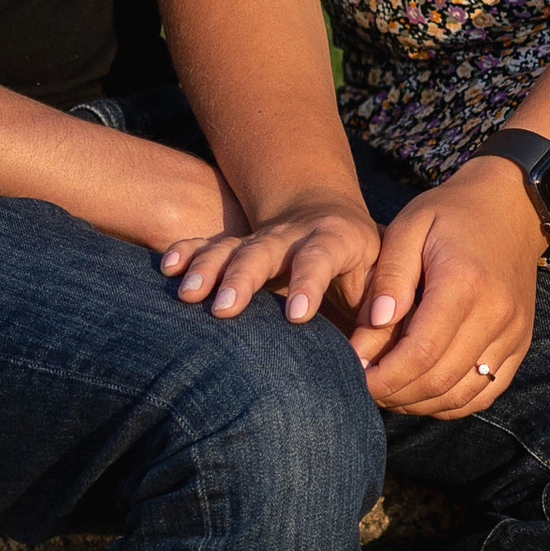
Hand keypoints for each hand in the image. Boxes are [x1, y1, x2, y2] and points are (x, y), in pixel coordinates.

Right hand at [158, 191, 380, 326]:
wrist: (325, 212)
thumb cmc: (361, 260)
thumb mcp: (380, 273)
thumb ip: (382, 304)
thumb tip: (380, 338)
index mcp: (333, 239)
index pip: (319, 258)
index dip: (307, 284)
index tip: (297, 316)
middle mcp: (291, 235)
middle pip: (263, 251)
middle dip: (242, 278)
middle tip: (224, 308)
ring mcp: (258, 238)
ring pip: (230, 248)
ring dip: (207, 269)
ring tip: (187, 295)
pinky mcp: (234, 244)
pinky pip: (206, 244)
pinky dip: (186, 253)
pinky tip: (167, 268)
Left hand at [346, 159, 543, 417]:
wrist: (512, 206)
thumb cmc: (451, 213)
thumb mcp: (409, 227)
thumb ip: (389, 277)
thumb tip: (371, 328)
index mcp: (464, 284)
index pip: (420, 352)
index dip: (383, 375)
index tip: (354, 375)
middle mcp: (496, 315)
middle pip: (439, 381)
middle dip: (394, 392)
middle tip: (362, 385)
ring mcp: (514, 333)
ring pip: (461, 395)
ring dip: (418, 403)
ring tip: (387, 389)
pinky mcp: (520, 344)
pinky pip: (484, 392)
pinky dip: (449, 403)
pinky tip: (421, 391)